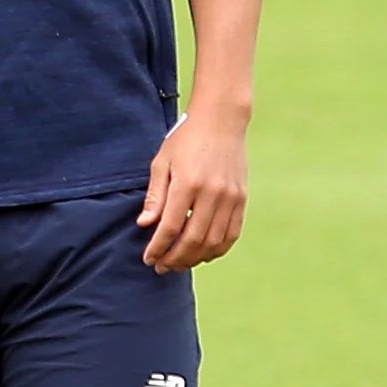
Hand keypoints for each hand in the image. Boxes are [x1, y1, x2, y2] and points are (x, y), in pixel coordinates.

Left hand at [137, 110, 247, 273]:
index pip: (170, 227)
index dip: (158, 247)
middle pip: (192, 240)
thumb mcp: (162, 161)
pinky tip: (203, 254)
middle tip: (161, 266)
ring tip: (179, 263)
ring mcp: (230, 196)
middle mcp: (211, 192)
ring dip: (195, 259)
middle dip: (174, 259)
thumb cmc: (186, 139)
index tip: (148, 258)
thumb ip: (155, 195)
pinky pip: (231, 234)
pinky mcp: (241, 198)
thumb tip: (145, 225)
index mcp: (187, 182)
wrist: (222, 120)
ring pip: (213, 242)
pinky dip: (217, 250)